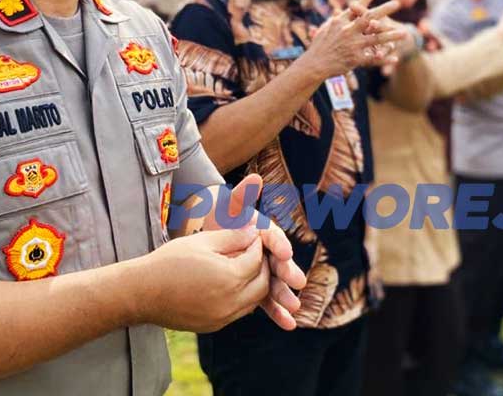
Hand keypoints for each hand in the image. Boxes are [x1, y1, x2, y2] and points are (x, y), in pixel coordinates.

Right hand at [137, 223, 268, 332]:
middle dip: (262, 267)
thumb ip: (232, 236)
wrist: (141, 293)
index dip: (257, 246)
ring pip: (253, 301)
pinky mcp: (214, 326)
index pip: (256, 260)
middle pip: (262, 284)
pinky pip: (239, 312)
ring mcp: (222, 317)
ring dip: (254, 284)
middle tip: (254, 252)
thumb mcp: (201, 241)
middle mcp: (230, 301)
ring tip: (244, 268)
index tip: (253, 237)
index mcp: (228, 277)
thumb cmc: (168, 262)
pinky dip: (242, 298)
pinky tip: (231, 285)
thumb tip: (253, 231)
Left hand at [203, 174, 306, 329]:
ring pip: (275, 284)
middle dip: (287, 273)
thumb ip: (241, 195)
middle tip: (297, 281)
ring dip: (285, 296)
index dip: (279, 244)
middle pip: (279, 263)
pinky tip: (287, 325)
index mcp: (263, 232)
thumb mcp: (226, 209)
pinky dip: (276, 312)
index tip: (283, 252)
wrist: (206, 242)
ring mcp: (263, 271)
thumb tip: (254, 178)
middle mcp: (268, 252)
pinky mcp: (257, 288)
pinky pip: (267, 300)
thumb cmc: (218, 222)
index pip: (273, 238)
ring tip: (294, 309)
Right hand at [299, 0, 407, 79]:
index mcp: (340, 22)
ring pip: (376, 39)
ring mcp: (352, 45)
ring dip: (392, 36)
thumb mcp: (325, 28)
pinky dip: (384, 59)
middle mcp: (348, 31)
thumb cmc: (318, 45)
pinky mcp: (355, 59)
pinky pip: (373, 58)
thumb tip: (340, 9)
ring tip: (405, 33)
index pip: (355, 8)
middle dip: (384, 10)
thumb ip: (336, 19)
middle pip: (369, 18)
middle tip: (397, 3)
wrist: (314, 64)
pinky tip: (396, 58)